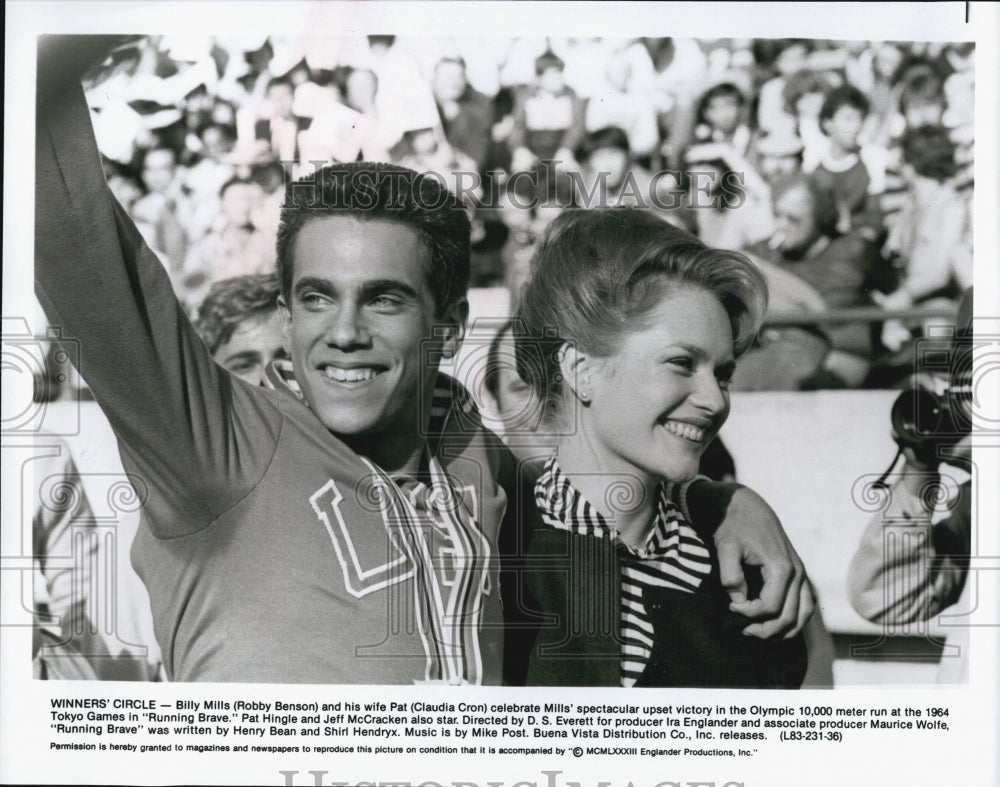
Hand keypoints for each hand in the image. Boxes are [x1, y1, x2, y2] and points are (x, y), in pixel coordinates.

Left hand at [687, 481, 814, 637]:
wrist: (746, 507)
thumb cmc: (734, 526)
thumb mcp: (726, 547)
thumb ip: (730, 574)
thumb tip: (738, 600)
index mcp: (781, 568)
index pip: (770, 607)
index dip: (749, 614)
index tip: (730, 607)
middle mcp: (797, 573)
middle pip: (787, 616)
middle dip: (764, 629)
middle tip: (741, 629)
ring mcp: (801, 574)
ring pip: (802, 615)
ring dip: (783, 630)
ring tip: (758, 632)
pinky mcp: (799, 573)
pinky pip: (807, 604)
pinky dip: (796, 620)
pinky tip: (779, 628)